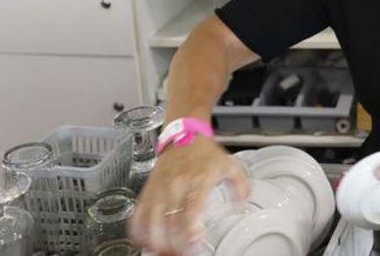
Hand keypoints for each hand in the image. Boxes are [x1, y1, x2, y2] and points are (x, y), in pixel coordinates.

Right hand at [129, 136, 248, 254]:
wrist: (183, 135)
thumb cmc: (205, 153)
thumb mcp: (230, 166)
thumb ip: (240, 187)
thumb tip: (241, 207)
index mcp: (198, 179)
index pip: (190, 209)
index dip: (189, 230)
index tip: (194, 243)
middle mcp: (176, 185)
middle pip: (169, 221)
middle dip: (173, 243)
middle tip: (182, 254)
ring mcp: (159, 189)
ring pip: (150, 221)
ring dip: (155, 241)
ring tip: (164, 252)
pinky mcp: (147, 191)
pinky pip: (137, 215)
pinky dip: (138, 232)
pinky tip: (146, 242)